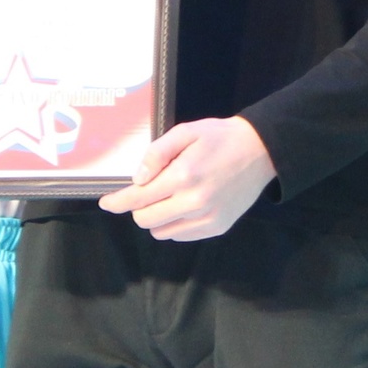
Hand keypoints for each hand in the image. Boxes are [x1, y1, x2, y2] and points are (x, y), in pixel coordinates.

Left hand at [98, 117, 275, 241]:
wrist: (262, 151)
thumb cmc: (220, 137)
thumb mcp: (186, 131)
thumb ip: (157, 153)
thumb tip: (137, 179)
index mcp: (184, 175)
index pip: (138, 198)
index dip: (117, 202)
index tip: (106, 203)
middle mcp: (194, 202)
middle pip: (145, 220)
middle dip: (138, 206)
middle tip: (147, 191)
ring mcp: (207, 218)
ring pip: (162, 231)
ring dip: (156, 217)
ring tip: (169, 196)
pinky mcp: (217, 227)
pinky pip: (181, 235)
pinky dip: (174, 224)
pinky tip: (184, 205)